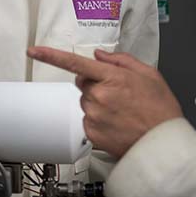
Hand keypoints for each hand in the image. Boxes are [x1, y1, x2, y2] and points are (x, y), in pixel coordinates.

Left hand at [27, 46, 182, 158]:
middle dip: (96, 85)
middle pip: (83, 83)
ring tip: (121, 113)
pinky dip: (98, 121)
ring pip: (86, 102)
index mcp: (111, 78)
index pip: (74, 63)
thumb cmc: (160, 111)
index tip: (33, 50)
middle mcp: (99, 96)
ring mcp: (93, 115)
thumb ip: (121, 60)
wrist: (163, 145)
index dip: (50, 56)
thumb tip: (100, 55)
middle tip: (119, 96)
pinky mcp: (91, 133)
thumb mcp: (149, 75)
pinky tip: (116, 124)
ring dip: (98, 104)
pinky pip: (87, 120)